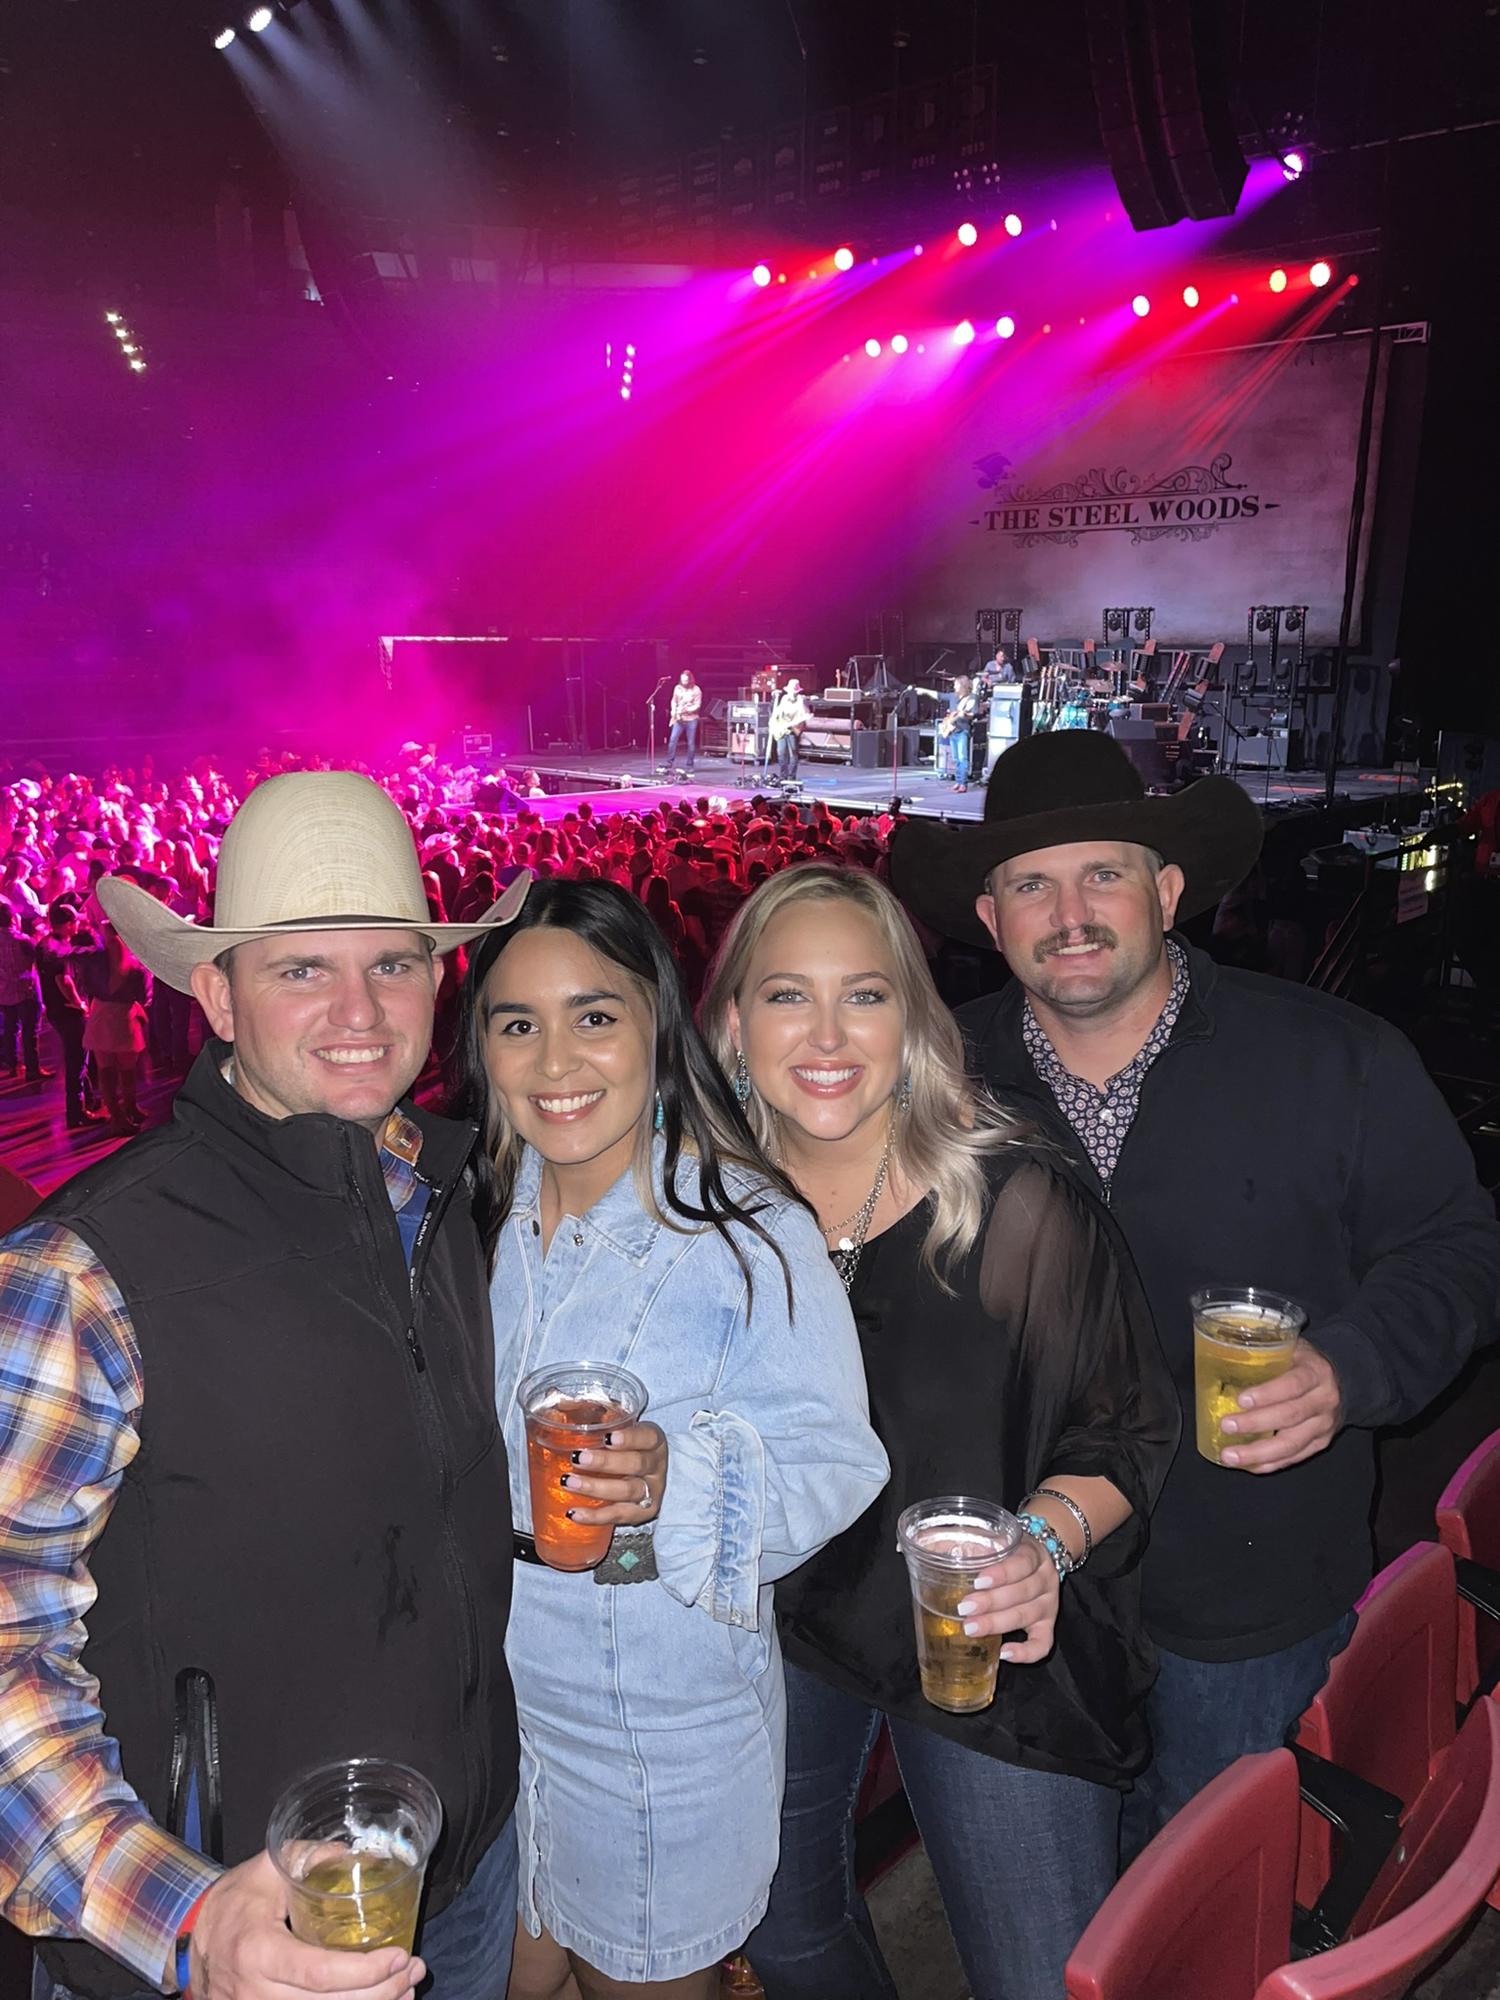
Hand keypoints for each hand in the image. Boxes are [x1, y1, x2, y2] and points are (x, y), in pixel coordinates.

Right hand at [190, 1851, 423, 1997]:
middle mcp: (256, 1993)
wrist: (190, 1939)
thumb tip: (360, 1853)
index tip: (400, 1957)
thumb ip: (313, 1856)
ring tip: (405, 1992)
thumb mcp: (268, 1867)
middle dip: (380, 1994)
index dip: (365, 1971)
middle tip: (413, 1972)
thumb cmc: (234, 1901)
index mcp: (257, 1951)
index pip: (319, 1972)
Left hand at [562, 1421, 667, 1525]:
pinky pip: (618, 1515)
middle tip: (578, 1458)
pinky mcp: (641, 1513)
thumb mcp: (622, 1428)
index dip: (629, 1438)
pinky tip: (574, 1512)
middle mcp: (656, 1466)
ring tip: (569, 1482)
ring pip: (627, 1491)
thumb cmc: (630, 1447)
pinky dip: (595, 1516)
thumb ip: (598, 1417)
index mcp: (653, 1441)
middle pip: (635, 1464)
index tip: (607, 1437)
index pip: (647, 1437)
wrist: (651, 1475)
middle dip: (605, 1462)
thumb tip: (560, 1402)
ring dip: (595, 1487)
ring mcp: (650, 1492)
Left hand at [954, 1536, 1060, 1665]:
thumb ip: (965, 1538)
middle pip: (1022, 1592)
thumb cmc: (1007, 1548)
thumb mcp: (993, 1536)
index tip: (977, 1580)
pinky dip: (1027, 1652)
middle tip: (964, 1608)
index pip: (1022, 1563)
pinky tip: (1004, 1653)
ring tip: (971, 1628)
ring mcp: (1048, 1603)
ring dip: (998, 1623)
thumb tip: (918, 1543)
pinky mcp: (1048, 1624)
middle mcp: (1045, 1579)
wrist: (1040, 1554)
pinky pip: (1043, 1644)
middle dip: (991, 1602)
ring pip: (1028, 1615)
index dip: (1002, 1573)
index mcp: (1033, 1553)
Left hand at [1220, 1338, 1342, 1472]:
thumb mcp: (1290, 1348)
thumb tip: (1220, 1359)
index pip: (1293, 1384)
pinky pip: (1294, 1458)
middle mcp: (1324, 1400)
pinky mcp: (1320, 1443)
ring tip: (1229, 1456)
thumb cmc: (1303, 1363)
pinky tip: (1247, 1465)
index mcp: (1316, 1372)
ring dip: (1258, 1453)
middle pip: (1290, 1416)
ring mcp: (1324, 1426)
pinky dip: (1269, 1464)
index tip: (1241, 1400)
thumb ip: (1265, 1353)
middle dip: (1255, 1423)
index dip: (1267, 1394)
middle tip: (1226, 1426)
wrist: (1341, 1382)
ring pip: (1291, 1444)